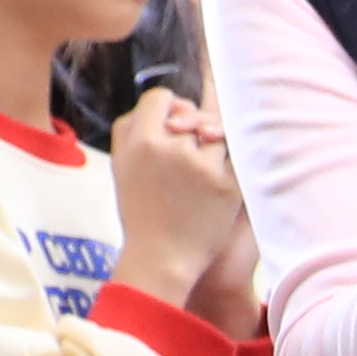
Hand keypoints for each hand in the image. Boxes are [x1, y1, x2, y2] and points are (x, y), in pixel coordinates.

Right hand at [104, 88, 249, 324]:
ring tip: (196, 173)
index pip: (161, 97)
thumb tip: (161, 100)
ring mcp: (204, 167)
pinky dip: (227, 164)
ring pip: (216, 132)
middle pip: (191, 113)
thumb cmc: (141, 212)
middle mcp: (172, 149)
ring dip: (210, 146)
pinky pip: (235, 156)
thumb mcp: (121, 166)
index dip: (167, 107)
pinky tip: (214, 182)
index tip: (170, 123)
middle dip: (191, 128)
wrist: (163, 258)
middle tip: (186, 149)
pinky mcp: (229, 185)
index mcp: (141, 142)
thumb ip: (131, 128)